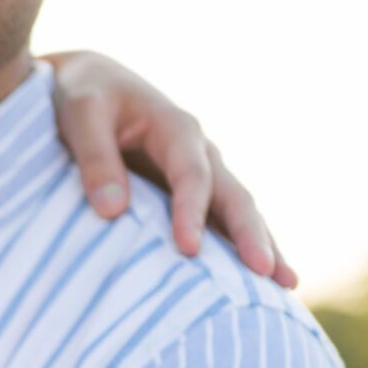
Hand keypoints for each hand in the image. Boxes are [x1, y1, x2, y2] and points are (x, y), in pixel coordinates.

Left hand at [47, 50, 296, 286]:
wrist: (91, 84)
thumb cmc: (83, 97)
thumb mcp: (81, 115)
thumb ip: (95, 159)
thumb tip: (113, 210)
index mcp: (176, 128)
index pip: (192, 175)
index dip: (192, 211)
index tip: (189, 249)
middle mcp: (199, 152)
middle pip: (233, 196)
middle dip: (250, 235)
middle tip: (266, 273)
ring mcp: (202, 174)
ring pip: (238, 212)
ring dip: (261, 245)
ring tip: (285, 284)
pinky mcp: (192, 194)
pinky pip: (222, 222)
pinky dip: (239, 248)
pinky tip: (258, 280)